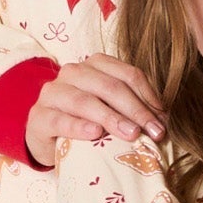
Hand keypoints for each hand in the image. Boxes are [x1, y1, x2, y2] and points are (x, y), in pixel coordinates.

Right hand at [28, 55, 166, 167]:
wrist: (47, 138)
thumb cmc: (85, 121)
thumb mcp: (111, 110)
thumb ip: (133, 108)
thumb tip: (163, 120)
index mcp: (95, 65)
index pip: (128, 75)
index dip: (149, 96)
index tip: (163, 120)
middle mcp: (72, 73)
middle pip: (110, 87)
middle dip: (136, 110)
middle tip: (153, 132)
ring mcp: (53, 93)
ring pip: (85, 101)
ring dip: (112, 118)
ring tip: (132, 134)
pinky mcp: (38, 117)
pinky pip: (60, 120)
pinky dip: (79, 126)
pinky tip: (95, 133)